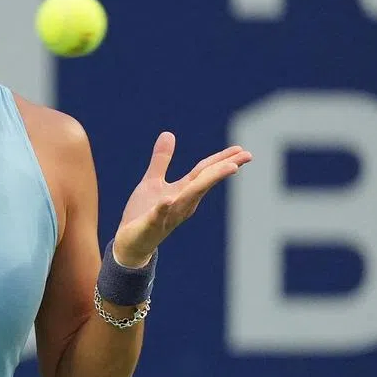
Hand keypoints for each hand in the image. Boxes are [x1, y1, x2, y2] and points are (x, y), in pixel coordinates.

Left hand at [112, 132, 252, 266]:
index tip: (242, 150)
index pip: (205, 173)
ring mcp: (168, 215)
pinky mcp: (150, 224)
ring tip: (228, 168)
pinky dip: (163, 207)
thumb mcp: (152, 182)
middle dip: (223, 169)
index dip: (222, 160)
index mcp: (183, 192)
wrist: (130, 243)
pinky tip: (167, 199)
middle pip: (204, 182)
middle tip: (245, 157)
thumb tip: (169, 133)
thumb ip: (161, 160)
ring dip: (205, 183)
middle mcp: (182, 203)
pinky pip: (158, 215)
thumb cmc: (144, 212)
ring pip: (189, 197)